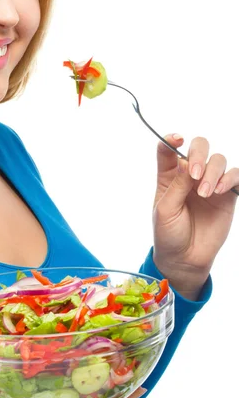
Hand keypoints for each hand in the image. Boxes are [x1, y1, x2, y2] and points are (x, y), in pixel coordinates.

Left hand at [152, 133, 238, 298]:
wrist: (185, 258)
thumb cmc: (169, 233)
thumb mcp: (166, 209)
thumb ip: (177, 185)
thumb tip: (186, 162)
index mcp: (169, 175)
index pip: (169, 149)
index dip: (171, 139)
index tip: (177, 139)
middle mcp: (189, 175)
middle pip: (198, 147)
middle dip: (198, 155)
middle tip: (194, 175)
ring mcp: (209, 183)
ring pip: (218, 160)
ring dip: (212, 172)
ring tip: (205, 193)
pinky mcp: (227, 196)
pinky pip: (235, 176)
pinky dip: (229, 179)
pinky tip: (218, 190)